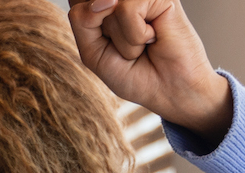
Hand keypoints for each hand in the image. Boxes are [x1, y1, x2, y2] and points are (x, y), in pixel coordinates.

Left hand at [69, 0, 232, 142]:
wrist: (169, 91)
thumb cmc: (134, 73)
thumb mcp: (92, 52)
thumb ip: (82, 21)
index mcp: (101, 5)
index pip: (75, 1)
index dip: (86, 26)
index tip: (108, 44)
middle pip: (86, 3)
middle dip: (102, 34)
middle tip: (126, 45)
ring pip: (107, 6)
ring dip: (122, 39)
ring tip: (141, 43)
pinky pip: (127, 9)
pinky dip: (136, 34)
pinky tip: (153, 36)